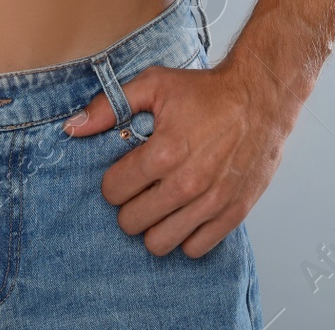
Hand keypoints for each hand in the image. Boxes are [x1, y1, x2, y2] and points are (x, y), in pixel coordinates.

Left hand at [64, 61, 296, 257]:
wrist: (261, 97)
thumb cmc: (208, 91)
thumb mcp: (153, 85)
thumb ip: (109, 106)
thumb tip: (73, 128)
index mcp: (164, 153)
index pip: (114, 191)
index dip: (114, 181)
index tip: (125, 172)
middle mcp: (187, 184)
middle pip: (132, 222)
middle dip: (130, 205)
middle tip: (141, 188)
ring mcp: (211, 203)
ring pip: (160, 243)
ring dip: (155, 225)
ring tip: (161, 204)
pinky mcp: (233, 213)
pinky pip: (195, 249)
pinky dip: (185, 236)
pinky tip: (185, 214)